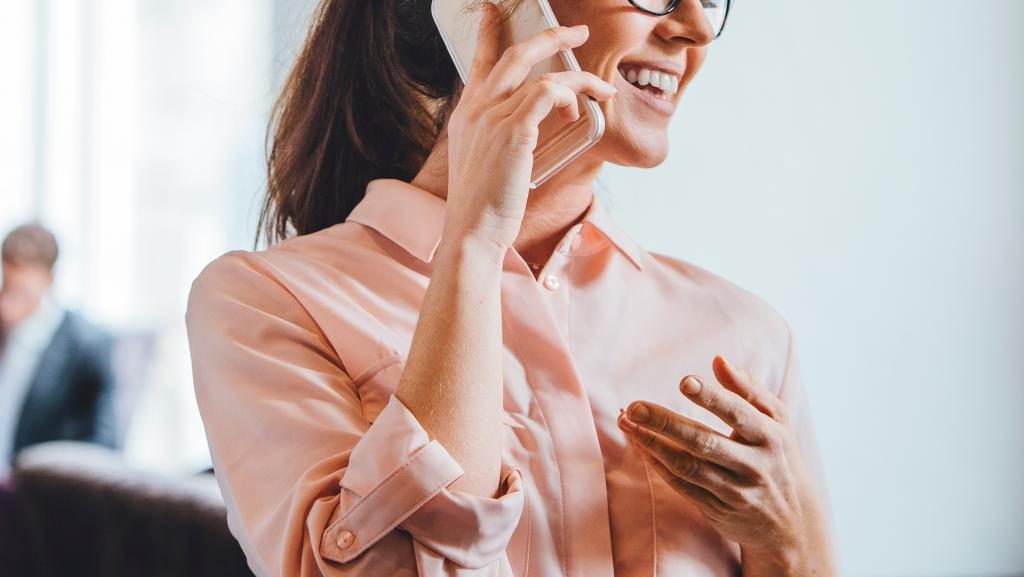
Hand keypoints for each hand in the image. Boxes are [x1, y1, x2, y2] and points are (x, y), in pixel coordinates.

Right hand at [441, 2, 616, 250]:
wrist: (471, 230)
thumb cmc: (482, 205)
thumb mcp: (482, 162)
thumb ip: (497, 136)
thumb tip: (528, 125)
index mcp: (466, 115)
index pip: (478, 62)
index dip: (487, 32)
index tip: (493, 11)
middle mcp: (476, 109)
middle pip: (515, 54)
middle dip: (550, 35)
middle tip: (576, 32)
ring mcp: (492, 117)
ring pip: (543, 75)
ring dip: (579, 79)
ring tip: (601, 89)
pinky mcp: (513, 130)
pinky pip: (549, 93)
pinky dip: (570, 96)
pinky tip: (578, 111)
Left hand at [617, 355, 835, 574]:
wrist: (792, 524)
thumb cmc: (778, 457)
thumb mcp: (777, 422)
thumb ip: (749, 389)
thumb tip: (718, 360)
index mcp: (770, 437)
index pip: (739, 414)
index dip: (712, 398)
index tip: (684, 381)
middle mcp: (754, 466)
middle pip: (705, 442)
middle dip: (667, 423)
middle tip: (635, 406)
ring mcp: (735, 491)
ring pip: (688, 466)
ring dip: (653, 444)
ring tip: (627, 422)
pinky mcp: (717, 510)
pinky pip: (682, 486)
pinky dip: (659, 465)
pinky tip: (640, 445)